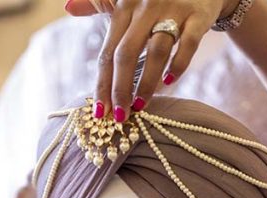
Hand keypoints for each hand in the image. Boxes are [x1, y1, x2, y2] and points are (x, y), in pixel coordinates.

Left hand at [65, 0, 229, 120]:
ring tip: (140, 106)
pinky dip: (179, 64)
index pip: (108, 50)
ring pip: (156, 51)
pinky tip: (170, 82)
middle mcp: (145, 6)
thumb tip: (68, 7)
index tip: (100, 112)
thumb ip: (98, 3)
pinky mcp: (198, 14)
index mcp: (124, 5)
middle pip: (126, 53)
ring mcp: (173, 9)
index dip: (102, 83)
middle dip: (120, 89)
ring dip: (146, 82)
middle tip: (119, 116)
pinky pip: (188, 43)